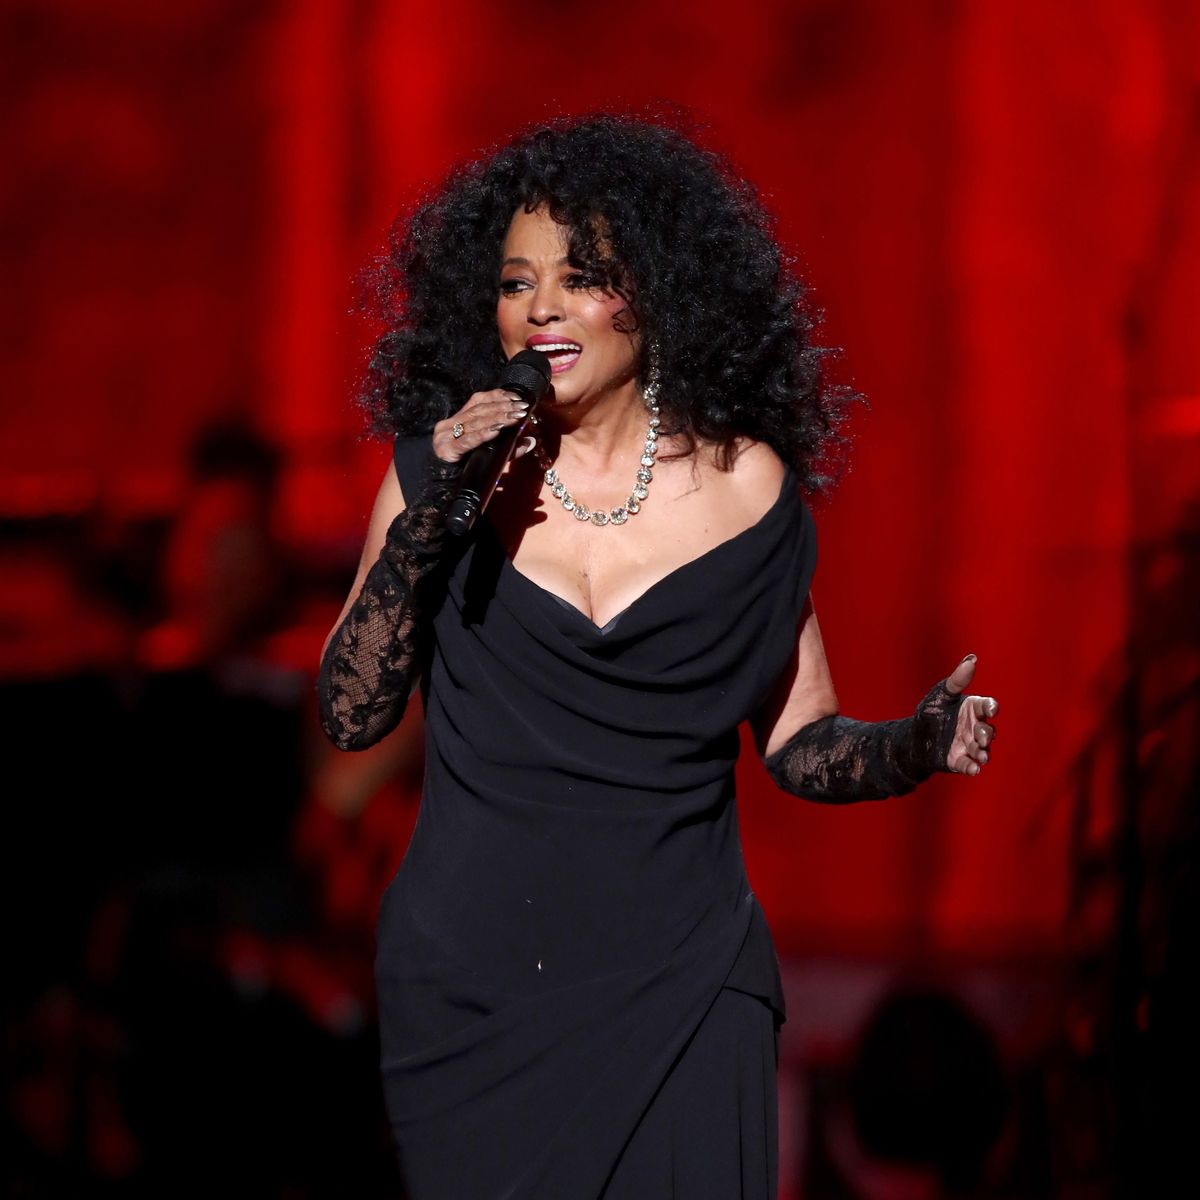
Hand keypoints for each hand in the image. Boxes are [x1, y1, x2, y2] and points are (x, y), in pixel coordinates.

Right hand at [432, 388, 538, 463]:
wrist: (441, 486)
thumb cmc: (464, 467)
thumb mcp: (486, 452)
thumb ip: (507, 447)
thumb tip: (530, 441)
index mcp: (456, 420)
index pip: (478, 401)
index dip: (497, 396)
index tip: (516, 397)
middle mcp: (448, 425)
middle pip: (479, 410)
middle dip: (503, 408)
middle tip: (521, 408)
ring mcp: (446, 437)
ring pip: (475, 422)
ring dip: (498, 418)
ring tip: (515, 417)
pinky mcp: (447, 450)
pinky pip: (468, 440)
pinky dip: (483, 434)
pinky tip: (497, 430)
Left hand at [941, 654, 998, 775]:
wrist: (914, 737)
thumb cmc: (931, 712)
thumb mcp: (941, 694)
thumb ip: (957, 680)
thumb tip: (972, 658)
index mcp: (973, 709)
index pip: (987, 706)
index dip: (990, 707)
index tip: (991, 709)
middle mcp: (975, 728)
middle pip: (988, 731)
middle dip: (986, 734)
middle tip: (980, 736)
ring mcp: (969, 746)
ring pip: (982, 750)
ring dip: (983, 753)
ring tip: (982, 756)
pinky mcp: (959, 761)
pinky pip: (969, 765)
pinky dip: (972, 767)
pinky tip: (973, 769)